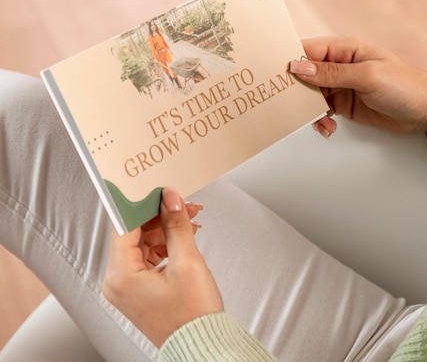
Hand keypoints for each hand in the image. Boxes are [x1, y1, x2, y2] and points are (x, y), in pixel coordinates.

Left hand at [102, 187, 223, 347]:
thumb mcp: (188, 263)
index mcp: (120, 276)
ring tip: (189, 220)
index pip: (125, 226)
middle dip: (160, 217)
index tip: (160, 190)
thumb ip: (176, 226)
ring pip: (142, 244)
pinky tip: (184, 237)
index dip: (144, 205)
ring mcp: (126, 287)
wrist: (202, 344)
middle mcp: (117, 282)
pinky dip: (165, 245)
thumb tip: (170, 199)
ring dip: (165, 230)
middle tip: (184, 204)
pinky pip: (147, 258)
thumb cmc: (193, 315)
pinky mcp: (138, 290)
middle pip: (134, 234)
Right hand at [290, 36, 426, 136]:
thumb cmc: (405, 86)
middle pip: (304, 74)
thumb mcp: (367, 76)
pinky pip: (321, 110)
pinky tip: (328, 127)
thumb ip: (332, 73)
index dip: (289, 60)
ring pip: (310, 95)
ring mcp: (340, 85)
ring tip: (321, 121)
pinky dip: (319, 120)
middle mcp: (339, 65)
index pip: (308, 49)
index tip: (274, 75)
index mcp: (344, 48)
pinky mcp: (343, 104)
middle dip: (296, 90)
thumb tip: (300, 67)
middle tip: (290, 105)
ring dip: (308, 109)